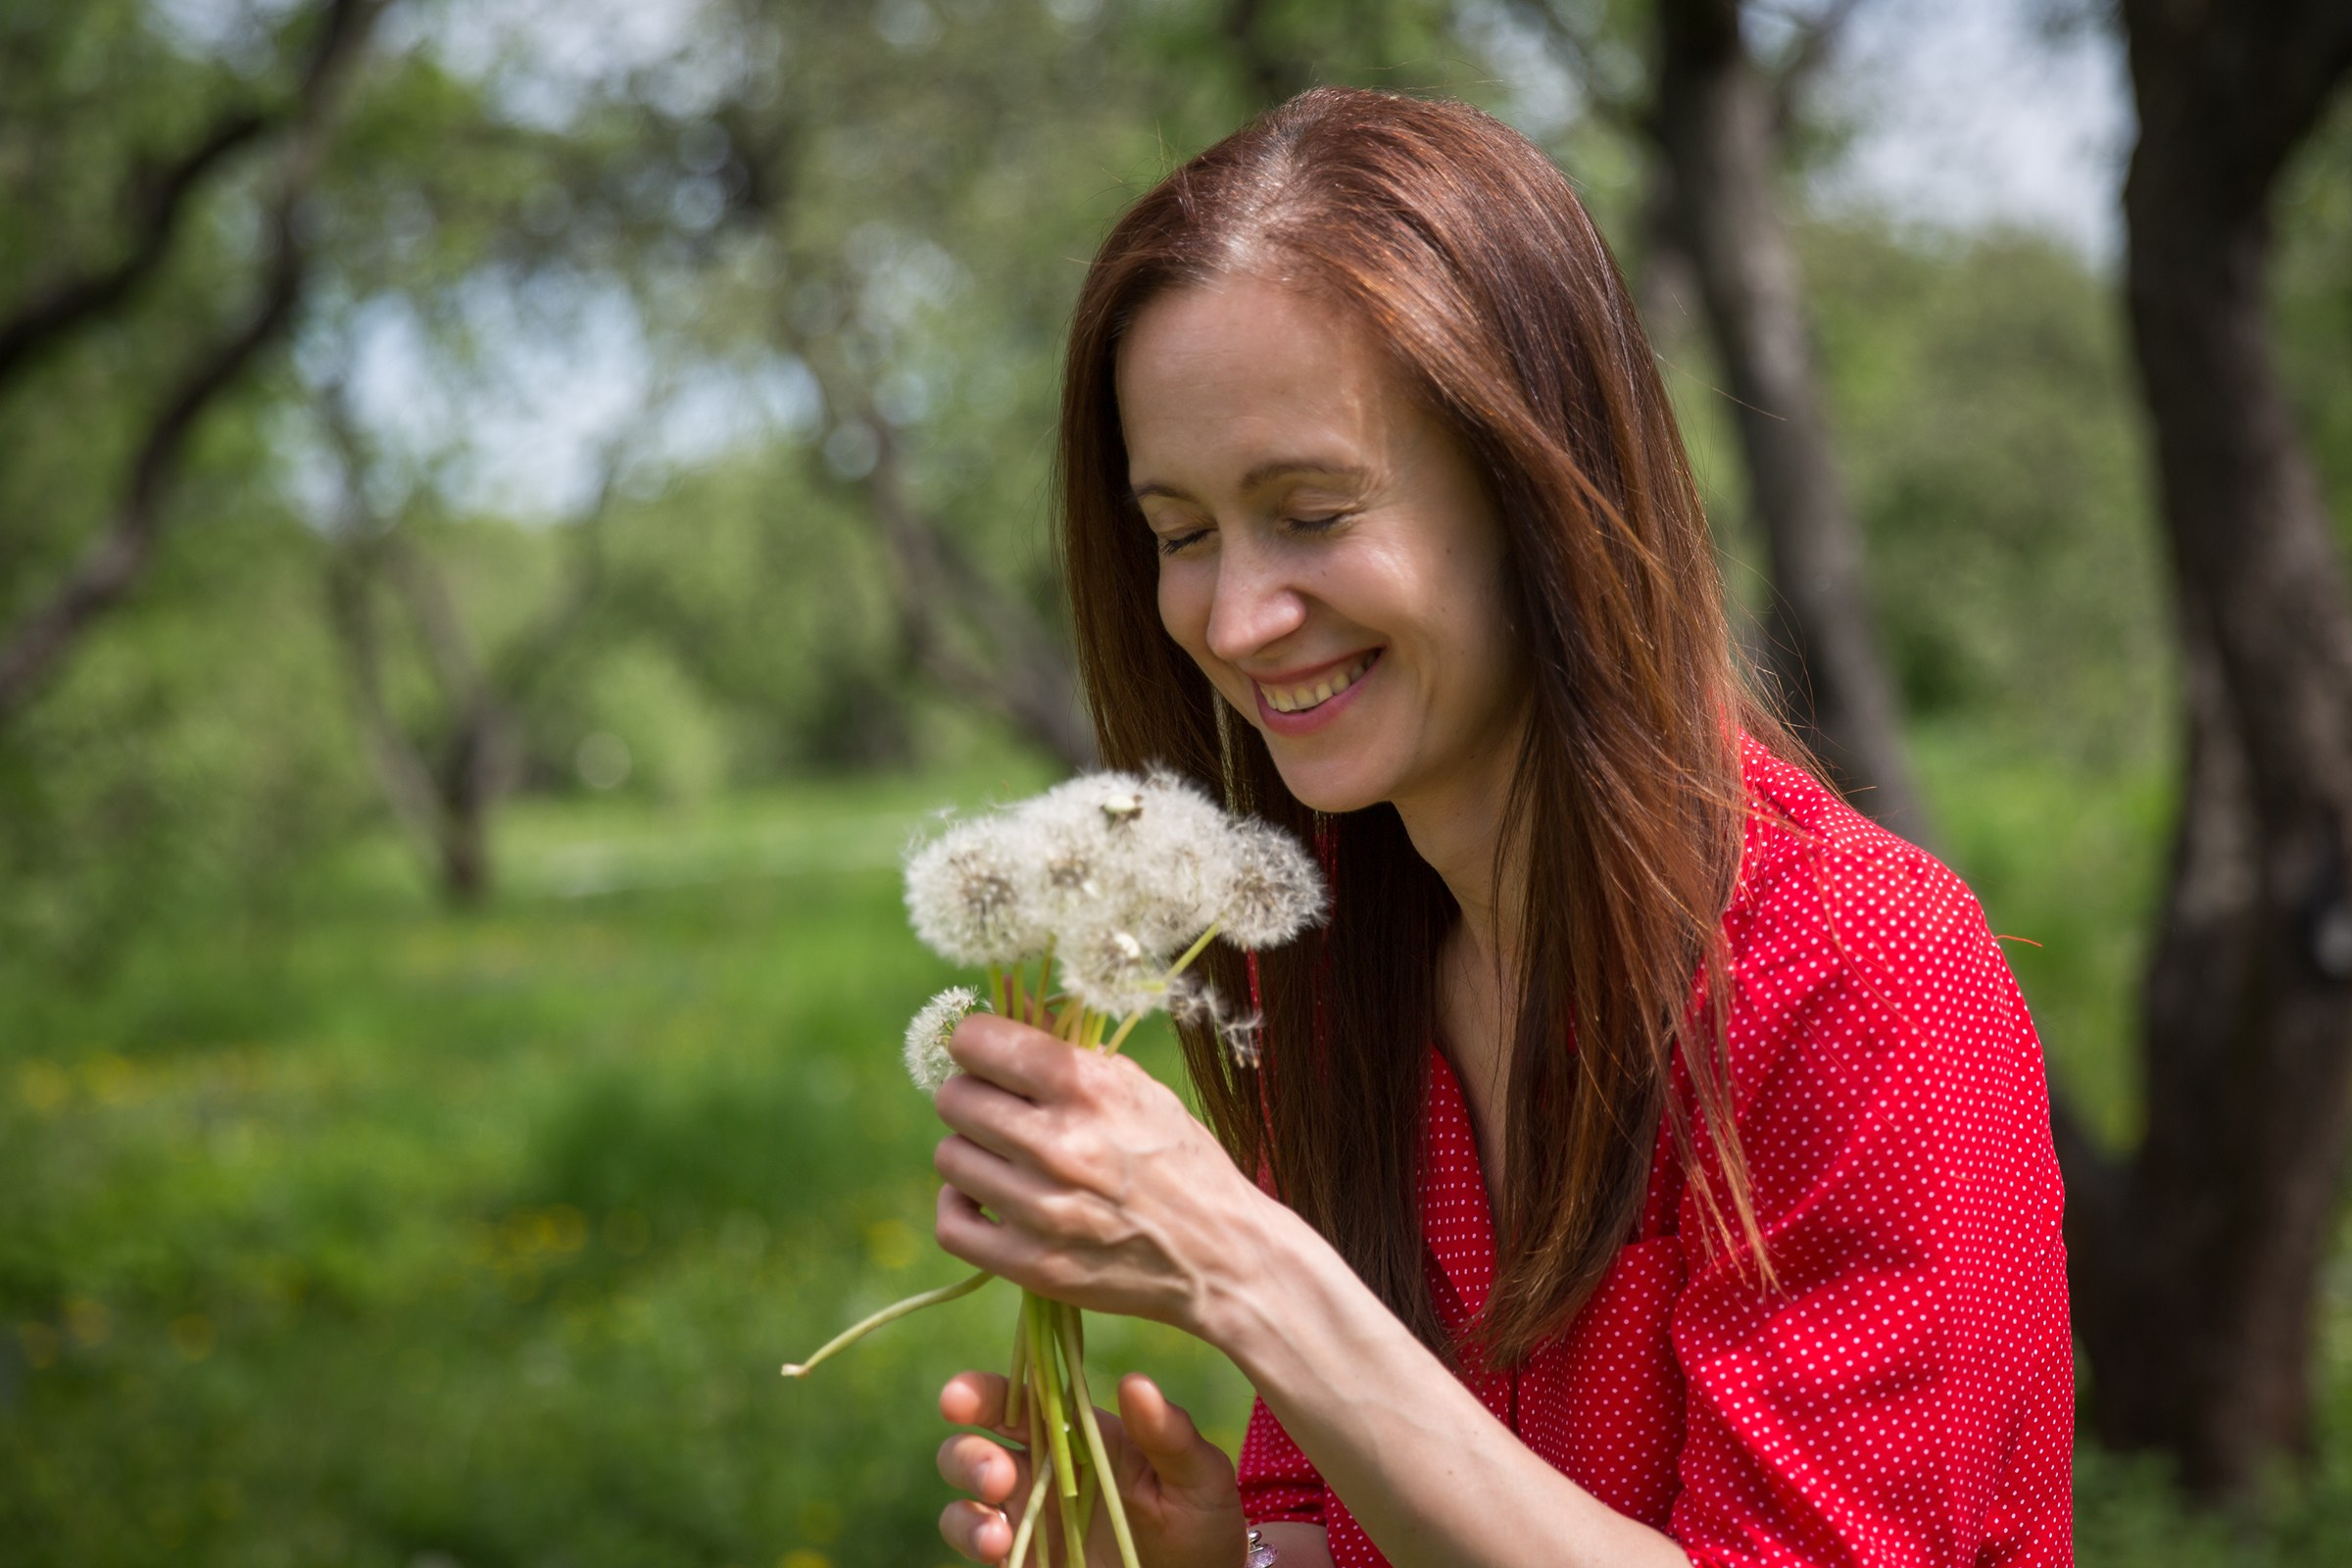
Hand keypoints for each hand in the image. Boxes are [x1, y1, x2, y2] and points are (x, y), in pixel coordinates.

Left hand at [931, 1013, 1269, 1336]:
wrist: (1220, 1253)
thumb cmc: (1177, 1159)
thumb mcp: (1138, 1090)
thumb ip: (1068, 1054)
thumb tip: (1003, 1012)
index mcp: (1088, 1088)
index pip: (979, 1042)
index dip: (974, 1044)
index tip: (984, 1055)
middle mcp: (1060, 1144)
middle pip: (954, 1098)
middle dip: (971, 1097)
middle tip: (998, 1111)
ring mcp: (1043, 1209)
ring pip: (950, 1157)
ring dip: (971, 1153)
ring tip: (1005, 1159)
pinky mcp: (1032, 1263)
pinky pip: (951, 1223)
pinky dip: (960, 1208)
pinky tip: (987, 1199)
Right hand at [936, 1367, 1247, 1566]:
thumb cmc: (1202, 1522)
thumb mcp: (1199, 1477)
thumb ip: (1168, 1433)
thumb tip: (1134, 1382)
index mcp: (1077, 1434)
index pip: (1017, 1400)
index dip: (978, 1393)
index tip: (958, 1399)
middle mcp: (1041, 1473)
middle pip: (971, 1450)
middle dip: (967, 1457)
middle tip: (998, 1477)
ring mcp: (1029, 1522)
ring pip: (963, 1506)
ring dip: (967, 1515)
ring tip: (997, 1538)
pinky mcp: (1025, 1562)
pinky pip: (978, 1550)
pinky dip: (977, 1545)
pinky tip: (1003, 1552)